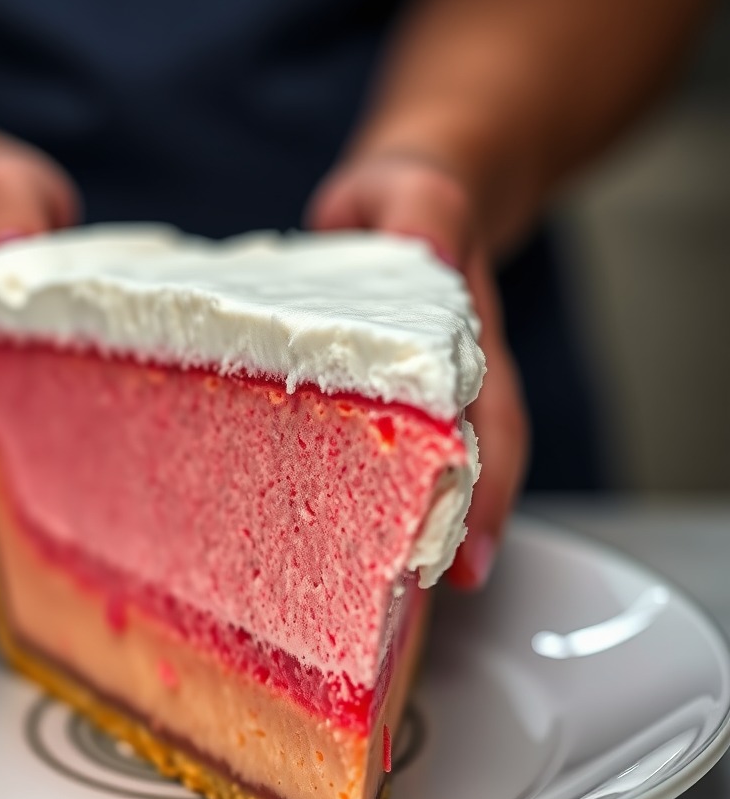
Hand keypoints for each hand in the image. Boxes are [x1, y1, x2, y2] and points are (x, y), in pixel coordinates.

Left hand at [306, 152, 528, 588]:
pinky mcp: (358, 403)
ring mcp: (400, 401)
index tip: (470, 559)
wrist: (396, 203)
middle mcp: (439, 390)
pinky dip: (338, 492)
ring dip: (393, 528)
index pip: (489, 432)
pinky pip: (354, 454)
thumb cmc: (411, 206)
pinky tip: (309, 528)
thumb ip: (427, 215)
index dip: (484, 498)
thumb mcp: (420, 196)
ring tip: (362, 591)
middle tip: (412, 601)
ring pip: (409, 475)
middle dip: (439, 536)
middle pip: (455, 474)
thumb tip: (424, 248)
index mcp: (463, 352)